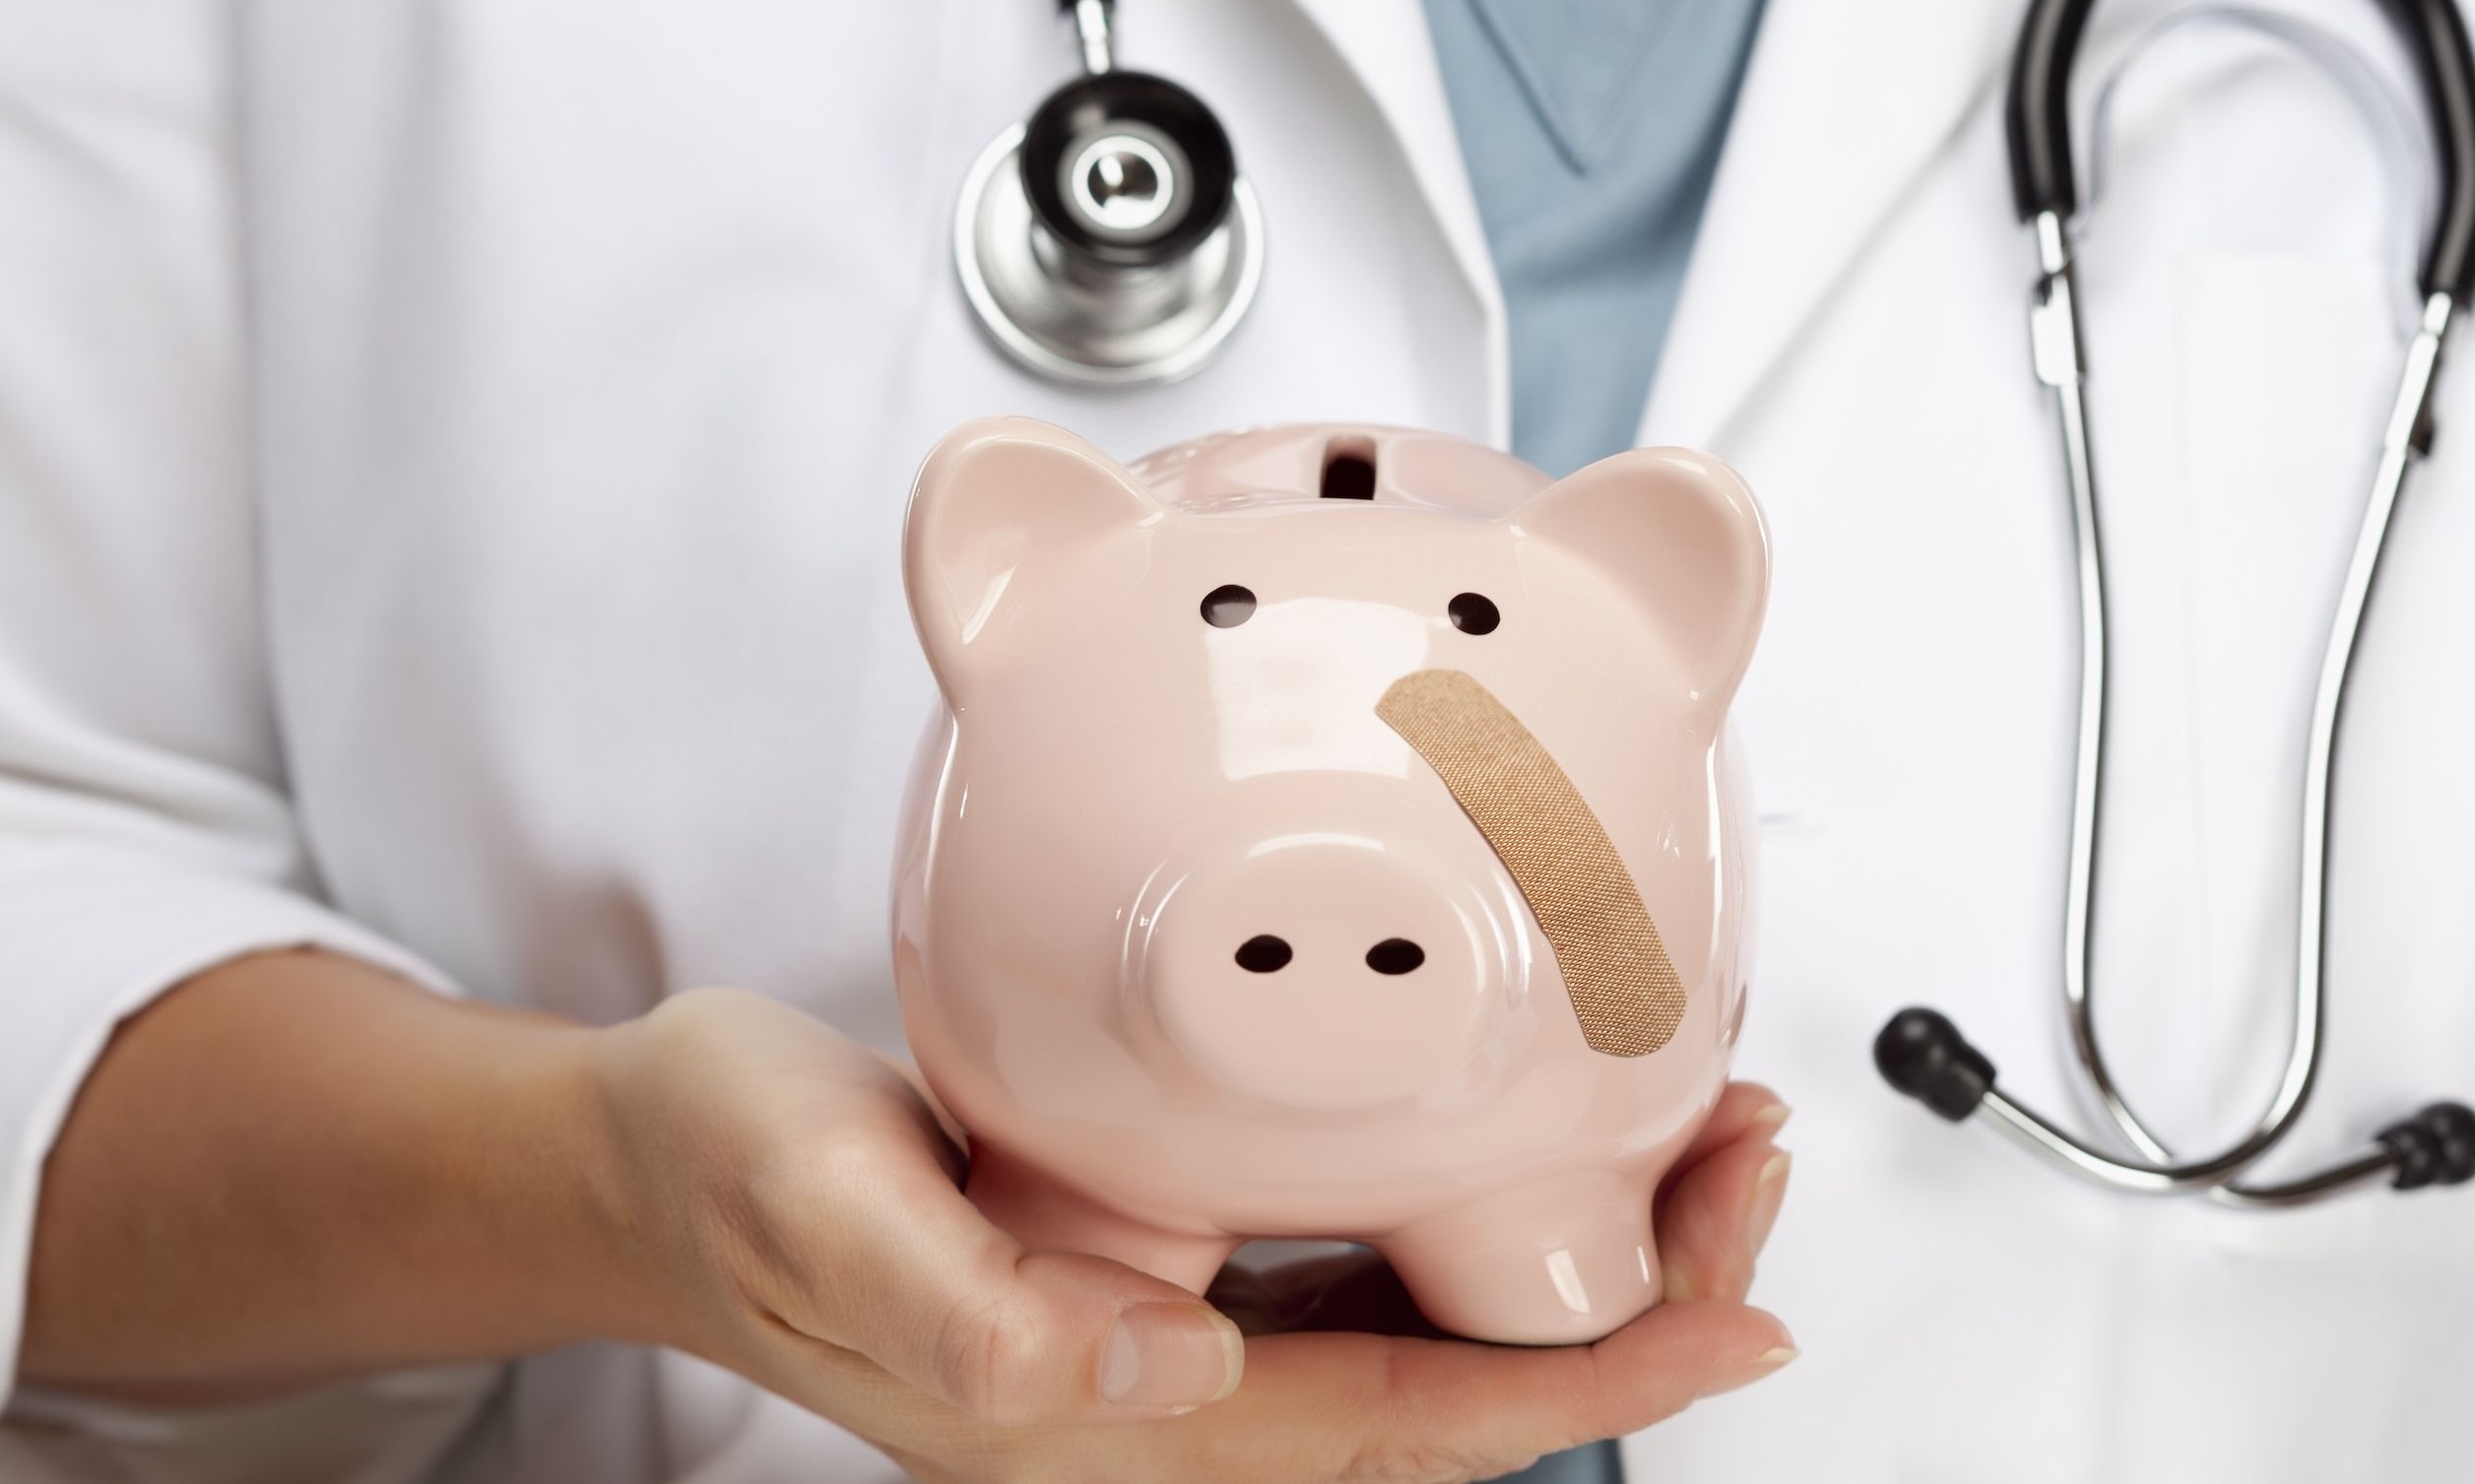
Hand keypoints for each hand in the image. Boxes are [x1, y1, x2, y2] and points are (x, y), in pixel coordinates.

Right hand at [580, 989, 1795, 1482]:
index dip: (1600, 1386)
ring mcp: (1187, 1338)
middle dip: (1642, 1296)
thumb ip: (978, 1314)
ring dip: (1590, 1240)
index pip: (1416, 1427)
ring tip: (1702, 1127)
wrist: (658, 1162)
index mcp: (1118, 1419)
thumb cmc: (732, 1180)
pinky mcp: (1178, 1257)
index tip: (1742, 1318)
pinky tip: (1540, 1114)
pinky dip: (1490, 1192)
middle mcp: (1179, 1400)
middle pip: (1468, 1386)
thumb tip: (1165, 1373)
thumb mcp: (824, 1215)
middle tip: (1750, 1159)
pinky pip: (1377, 1253)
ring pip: (1442, 1320)